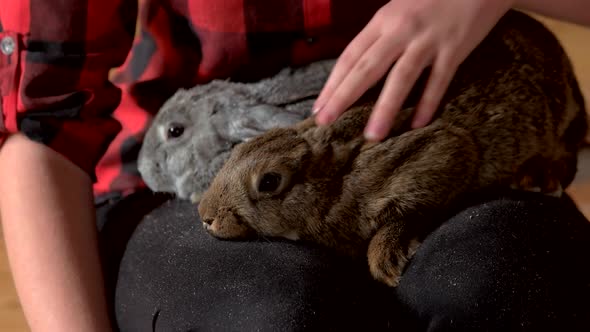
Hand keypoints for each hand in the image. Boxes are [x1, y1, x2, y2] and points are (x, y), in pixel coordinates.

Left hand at [313, 0, 513, 140]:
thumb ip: (380, 36)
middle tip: (326, 122)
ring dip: (385, 108)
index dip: (333, 83)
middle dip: (343, 97)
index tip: (319, 108)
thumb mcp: (399, 9)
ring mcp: (428, 39)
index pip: (350, 56)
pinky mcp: (455, 48)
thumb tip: (357, 69)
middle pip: (367, 68)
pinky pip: (439, 80)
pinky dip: (428, 102)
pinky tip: (417, 124)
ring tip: (372, 136)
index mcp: (383, 20)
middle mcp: (401, 29)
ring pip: (401, 77)